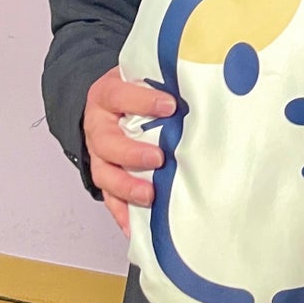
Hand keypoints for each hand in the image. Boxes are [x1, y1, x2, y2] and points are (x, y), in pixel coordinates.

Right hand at [82, 65, 173, 235]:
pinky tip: (135, 227)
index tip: (170, 105)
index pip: (120, 96)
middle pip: (107, 142)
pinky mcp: (105, 176)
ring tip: (149, 196)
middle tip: (158, 158)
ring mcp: (98, 154)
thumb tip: (204, 83)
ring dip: (127, 187)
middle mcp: (98, 126)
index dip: (142, 101)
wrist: (109, 101)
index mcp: (107, 95)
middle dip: (132, 152)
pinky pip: (109, 198)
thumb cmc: (135, 89)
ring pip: (104, 174)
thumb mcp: (144, 75)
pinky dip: (122, 214)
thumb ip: (164, 80)